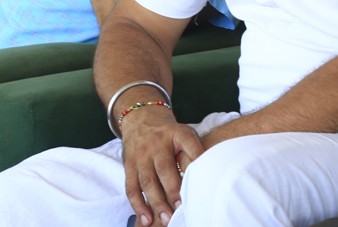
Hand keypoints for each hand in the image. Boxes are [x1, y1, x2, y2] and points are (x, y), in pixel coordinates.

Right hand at [120, 105, 203, 226]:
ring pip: (147, 181)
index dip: (196, 154)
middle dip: (173, 190)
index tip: (204, 172)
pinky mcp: (129, 166)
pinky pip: (132, 187)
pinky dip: (138, 205)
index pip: (188, 142)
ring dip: (156, 202)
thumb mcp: (185, 133)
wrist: (142, 119)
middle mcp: (157, 143)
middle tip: (182, 207)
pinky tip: (147, 218)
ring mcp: (141, 155)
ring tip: (167, 218)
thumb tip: (208, 176)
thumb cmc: (170, 134)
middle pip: (165, 168)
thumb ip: (194, 150)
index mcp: (177, 133)